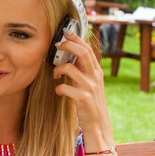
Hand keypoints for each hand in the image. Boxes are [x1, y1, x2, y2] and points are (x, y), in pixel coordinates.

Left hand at [52, 29, 113, 148]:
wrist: (98, 124)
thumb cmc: (90, 102)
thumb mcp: (90, 83)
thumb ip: (83, 70)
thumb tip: (72, 55)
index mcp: (96, 72)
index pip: (87, 49)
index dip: (77, 38)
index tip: (66, 31)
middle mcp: (95, 77)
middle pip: (82, 53)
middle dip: (68, 46)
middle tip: (56, 46)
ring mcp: (90, 88)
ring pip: (70, 68)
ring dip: (59, 69)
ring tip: (56, 74)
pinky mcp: (83, 99)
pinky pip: (66, 88)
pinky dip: (59, 88)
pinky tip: (58, 91)